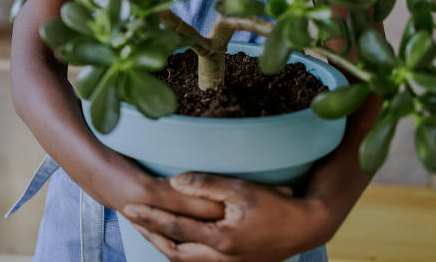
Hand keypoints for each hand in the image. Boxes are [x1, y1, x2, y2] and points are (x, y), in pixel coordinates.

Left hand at [122, 172, 329, 261]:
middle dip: (150, 235)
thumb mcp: (241, 189)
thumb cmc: (276, 205)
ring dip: (163, 245)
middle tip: (131, 219)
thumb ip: (206, 185)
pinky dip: (181, 251)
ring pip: (184, 261)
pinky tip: (175, 239)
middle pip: (173, 251)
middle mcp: (221, 258)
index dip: (149, 217)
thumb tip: (174, 181)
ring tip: (147, 228)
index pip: (174, 228)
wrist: (307, 228)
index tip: (128, 206)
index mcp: (220, 239)